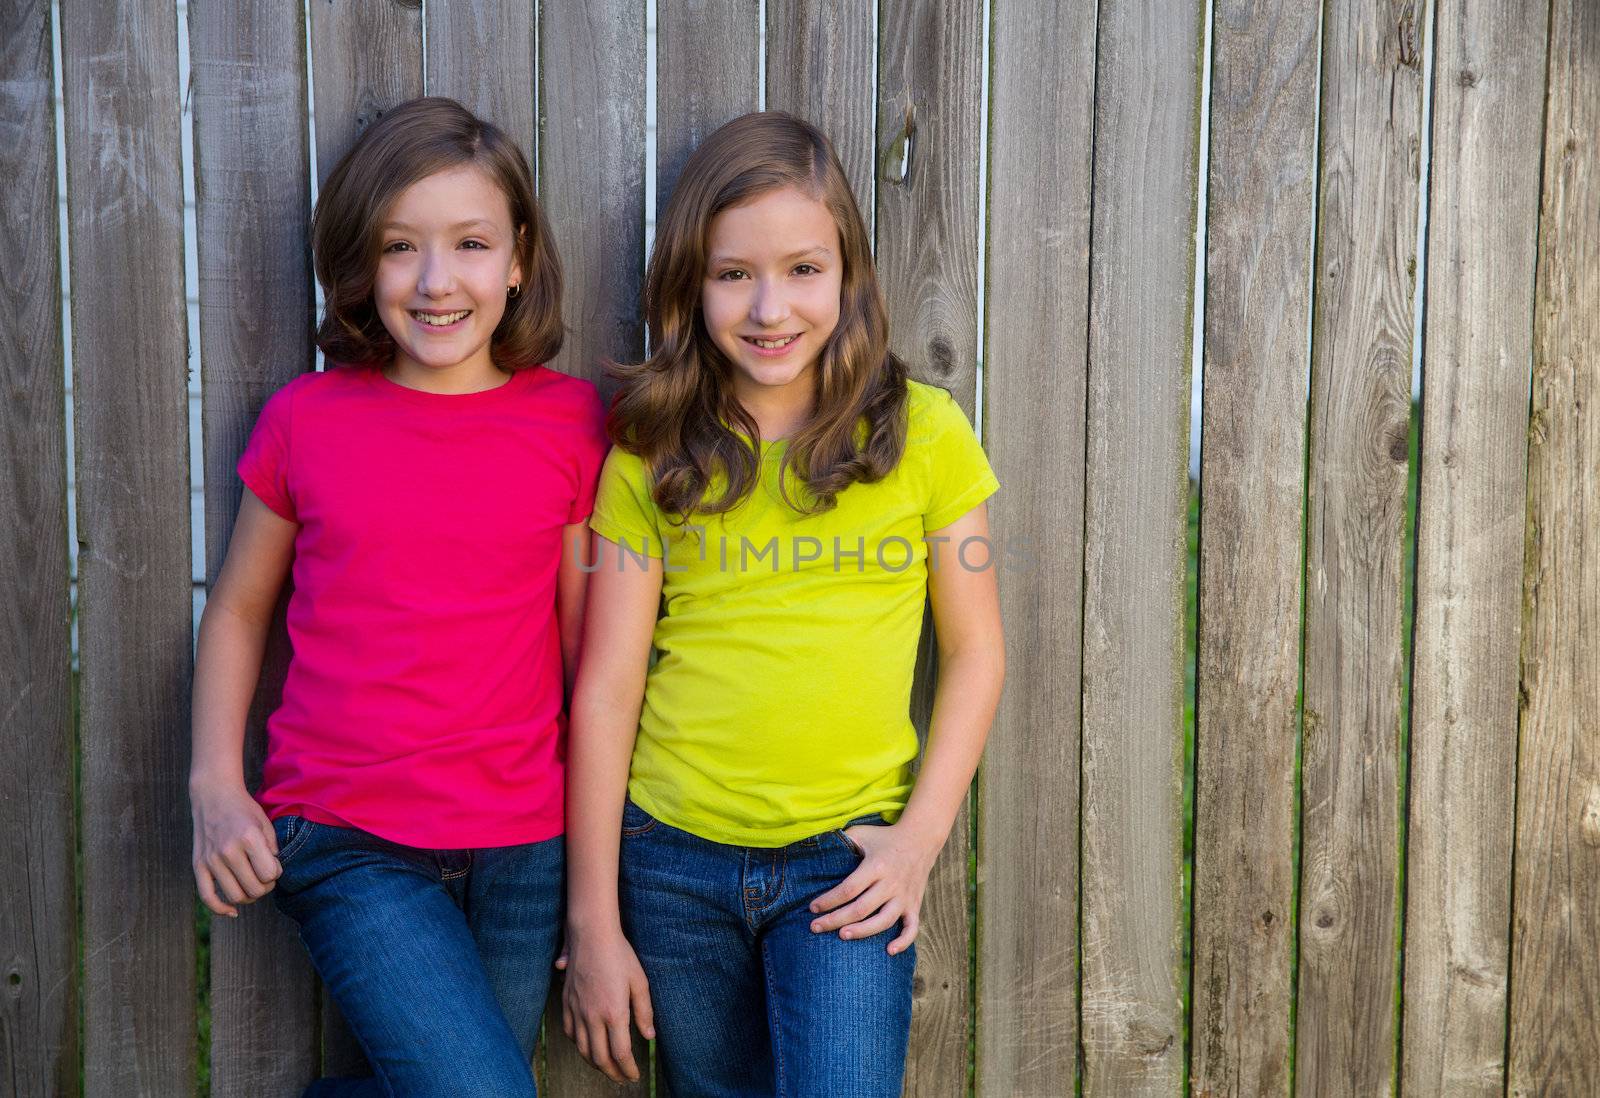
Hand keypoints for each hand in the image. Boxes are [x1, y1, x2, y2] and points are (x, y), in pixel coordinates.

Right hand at [190, 777, 279, 916]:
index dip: (275, 873)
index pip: (269, 874)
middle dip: (265, 887)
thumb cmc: (244, 809)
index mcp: (248, 838)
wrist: (214, 796)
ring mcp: (211, 860)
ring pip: (234, 896)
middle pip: (254, 889)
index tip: (274, 865)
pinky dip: (221, 908)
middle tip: (266, 877)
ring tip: (252, 885)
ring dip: (248, 897)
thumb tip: (272, 875)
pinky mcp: (198, 865)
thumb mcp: (265, 824)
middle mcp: (228, 851)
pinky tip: (232, 911)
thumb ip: (271, 850)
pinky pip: (207, 897)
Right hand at [562, 924, 655, 1083]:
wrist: (591, 935)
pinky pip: (569, 1033)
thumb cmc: (620, 955)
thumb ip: (644, 1012)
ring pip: (582, 1049)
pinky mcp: (566, 1003)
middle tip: (622, 1078)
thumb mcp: (640, 982)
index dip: (628, 1070)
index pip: (620, 1054)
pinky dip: (579, 1046)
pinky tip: (587, 1046)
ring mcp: (576, 1010)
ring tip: (606, 1068)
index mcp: (614, 1013)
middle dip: (612, 1073)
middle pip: (600, 1058)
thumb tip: (649, 1036)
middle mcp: (592, 1016)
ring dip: (595, 1063)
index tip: (634, 1076)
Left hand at [808, 821, 940, 954]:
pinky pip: (912, 927)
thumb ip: (843, 841)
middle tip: (815, 927)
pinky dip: (903, 941)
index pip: (849, 889)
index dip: (829, 900)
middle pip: (861, 908)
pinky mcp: (914, 904)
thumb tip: (817, 849)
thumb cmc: (885, 837)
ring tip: (843, 936)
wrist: (921, 838)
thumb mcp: (863, 833)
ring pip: (884, 921)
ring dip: (863, 931)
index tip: (813, 908)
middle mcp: (891, 883)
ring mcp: (904, 896)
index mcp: (876, 866)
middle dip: (836, 920)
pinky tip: (889, 951)